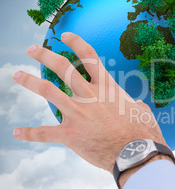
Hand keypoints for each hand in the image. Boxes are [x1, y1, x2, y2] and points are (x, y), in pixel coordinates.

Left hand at [13, 32, 167, 173]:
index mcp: (107, 87)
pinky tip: (17, 132)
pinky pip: (45, 133)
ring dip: (30, 81)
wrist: (135, 153)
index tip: (65, 35)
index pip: (89, 57)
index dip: (76, 43)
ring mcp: (77, 114)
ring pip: (48, 91)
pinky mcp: (70, 135)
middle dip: (45, 55)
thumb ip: (135, 104)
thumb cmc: (143, 132)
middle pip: (63, 68)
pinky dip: (30, 133)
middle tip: (31, 50)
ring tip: (18, 75)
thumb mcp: (142, 111)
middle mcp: (89, 95)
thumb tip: (136, 105)